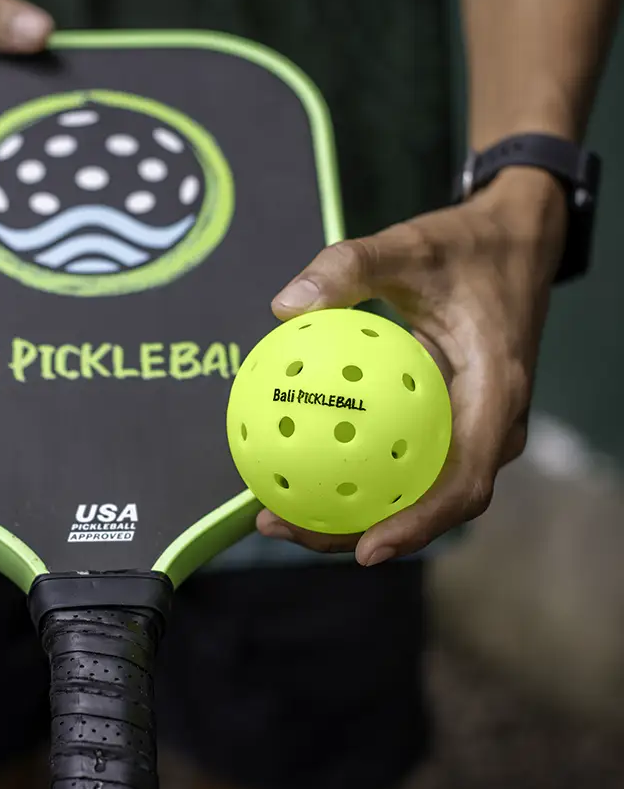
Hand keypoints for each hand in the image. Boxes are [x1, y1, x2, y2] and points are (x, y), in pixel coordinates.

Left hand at [257, 168, 567, 564]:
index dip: (417, 525)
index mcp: (496, 395)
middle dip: (358, 530)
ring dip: (352, 508)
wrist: (513, 241)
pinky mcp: (450, 420)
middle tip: (280, 524)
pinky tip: (299, 460)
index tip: (365, 548)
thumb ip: (349, 266)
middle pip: (430, 504)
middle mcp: (491, 425)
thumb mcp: (409, 246)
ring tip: (276, 508)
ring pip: (415, 489)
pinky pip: (404, 457)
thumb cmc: (467, 248)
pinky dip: (357, 469)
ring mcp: (472, 427)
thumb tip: (284, 306)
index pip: (464, 482)